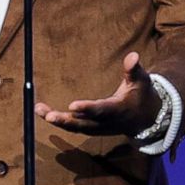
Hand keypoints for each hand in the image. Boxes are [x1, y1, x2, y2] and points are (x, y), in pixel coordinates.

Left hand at [34, 52, 162, 137]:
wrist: (146, 119)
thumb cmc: (142, 95)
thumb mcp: (142, 81)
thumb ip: (133, 69)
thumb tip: (133, 56)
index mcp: (117, 110)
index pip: (100, 110)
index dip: (87, 108)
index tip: (72, 105)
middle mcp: (105, 123)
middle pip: (82, 124)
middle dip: (64, 120)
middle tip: (48, 115)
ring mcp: (97, 128)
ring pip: (75, 127)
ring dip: (57, 120)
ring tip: (39, 109)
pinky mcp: (92, 129)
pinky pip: (73, 127)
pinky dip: (59, 121)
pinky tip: (43, 112)